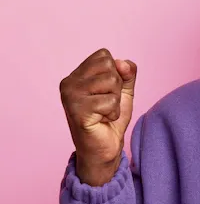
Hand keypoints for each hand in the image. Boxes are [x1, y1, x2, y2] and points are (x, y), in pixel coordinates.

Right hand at [60, 49, 136, 185]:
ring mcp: (70, 96)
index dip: (116, 74)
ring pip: (112, 82)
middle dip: (116, 87)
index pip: (104, 55)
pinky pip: (111, 101)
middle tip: (105, 104)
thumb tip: (122, 63)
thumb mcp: (124, 90)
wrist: (105, 148)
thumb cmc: (111, 118)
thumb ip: (127, 72)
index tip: (107, 92)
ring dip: (115, 101)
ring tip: (103, 112)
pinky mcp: (77, 110)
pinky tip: (102, 121)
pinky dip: (113, 113)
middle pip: (109, 66)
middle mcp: (69, 82)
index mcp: (77, 75)